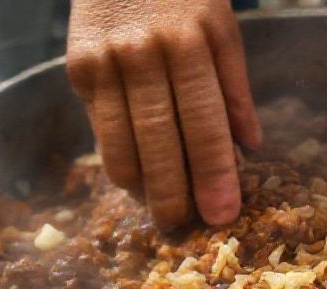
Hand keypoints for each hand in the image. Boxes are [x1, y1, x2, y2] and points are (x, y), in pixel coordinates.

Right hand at [67, 0, 261, 227]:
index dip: (214, 172)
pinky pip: (98, 126)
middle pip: (158, 139)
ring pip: (119, 141)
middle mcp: (141, 53)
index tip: (223, 212)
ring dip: (139, 186)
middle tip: (183, 228)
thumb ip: (234, 86)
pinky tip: (133, 179)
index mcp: (188, 41)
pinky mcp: (76, 66)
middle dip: (173, 192)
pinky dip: (115, 157)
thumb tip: (250, 146)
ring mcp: (103, 61)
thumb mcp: (220, 23)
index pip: (204, 121)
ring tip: (159, 213)